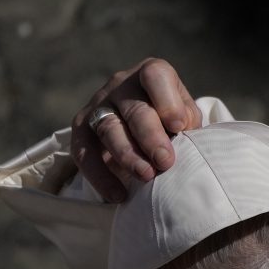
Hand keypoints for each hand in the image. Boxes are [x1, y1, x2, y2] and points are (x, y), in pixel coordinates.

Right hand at [71, 58, 202, 202]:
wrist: (139, 135)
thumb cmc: (170, 124)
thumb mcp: (184, 117)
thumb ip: (187, 121)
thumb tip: (183, 133)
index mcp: (150, 75)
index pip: (155, 76)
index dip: (167, 100)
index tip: (179, 126)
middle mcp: (121, 85)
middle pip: (134, 109)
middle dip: (151, 137)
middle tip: (165, 162)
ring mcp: (99, 105)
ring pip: (109, 129)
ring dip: (128, 155)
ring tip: (146, 176)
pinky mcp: (81, 130)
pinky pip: (84, 153)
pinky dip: (100, 176)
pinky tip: (118, 194)